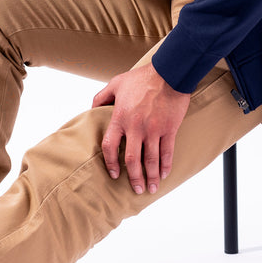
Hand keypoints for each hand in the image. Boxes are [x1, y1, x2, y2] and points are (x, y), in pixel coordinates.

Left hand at [92, 65, 191, 194]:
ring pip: (150, 160)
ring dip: (150, 177)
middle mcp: (136, 127)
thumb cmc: (143, 77)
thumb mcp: (116, 83)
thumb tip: (91, 108)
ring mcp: (154, 130)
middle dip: (133, 178)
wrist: (169, 72)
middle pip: (131, 160)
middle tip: (135, 189)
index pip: (110, 147)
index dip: (110, 163)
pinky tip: (164, 174)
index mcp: (120, 118)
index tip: (113, 174)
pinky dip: (166, 165)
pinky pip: (167, 152)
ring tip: (151, 188)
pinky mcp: (169, 129)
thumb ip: (101, 97)